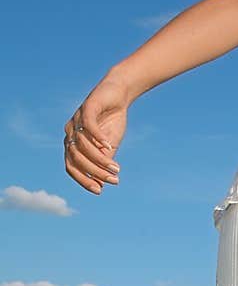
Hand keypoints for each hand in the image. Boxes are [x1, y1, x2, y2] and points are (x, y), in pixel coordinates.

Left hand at [63, 78, 127, 193]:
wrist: (119, 94)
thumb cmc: (112, 121)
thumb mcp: (109, 146)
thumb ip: (103, 161)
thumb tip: (101, 184)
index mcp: (72, 143)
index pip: (71, 166)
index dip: (83, 180)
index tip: (100, 190)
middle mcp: (70, 132)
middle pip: (76, 158)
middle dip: (95, 172)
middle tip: (113, 180)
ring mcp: (76, 119)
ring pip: (83, 145)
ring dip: (99, 159)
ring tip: (116, 169)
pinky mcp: (86, 107)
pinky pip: (88, 126)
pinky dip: (98, 138)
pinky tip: (110, 146)